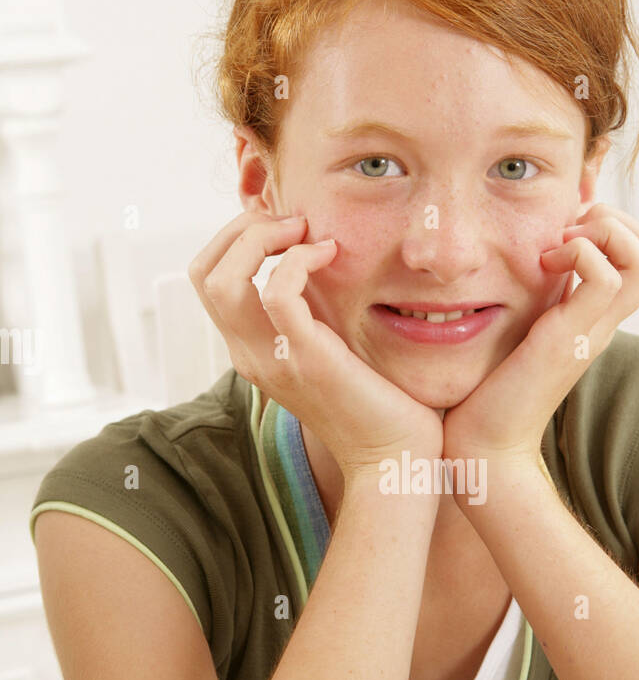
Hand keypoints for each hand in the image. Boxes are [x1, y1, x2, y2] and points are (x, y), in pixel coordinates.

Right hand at [188, 211, 443, 480]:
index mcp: (250, 350)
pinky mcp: (305, 359)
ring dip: (259, 237)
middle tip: (291, 222)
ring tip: (303, 230)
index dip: (236, 239)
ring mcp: (271, 359)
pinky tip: (329, 254)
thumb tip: (317, 261)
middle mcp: (249, 355)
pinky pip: (277, 291)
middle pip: (204, 272)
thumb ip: (312, 313)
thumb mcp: (330, 348)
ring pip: (223, 278)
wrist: (392, 458)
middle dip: (241, 229)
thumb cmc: (375, 403)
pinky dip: (298, 259)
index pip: (208, 279)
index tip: (285, 228)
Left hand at [442, 203, 638, 472]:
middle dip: (617, 221)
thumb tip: (518, 264)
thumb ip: (529, 299)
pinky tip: (543, 266)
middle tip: (566, 234)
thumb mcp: (517, 328)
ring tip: (560, 248)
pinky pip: (606, 278)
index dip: (615, 226)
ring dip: (605, 234)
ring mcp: (592, 331)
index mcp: (594, 318)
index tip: (565, 233)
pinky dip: (580, 254)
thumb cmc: (488, 391)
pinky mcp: (570, 338)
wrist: (483, 445)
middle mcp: (603, 323)